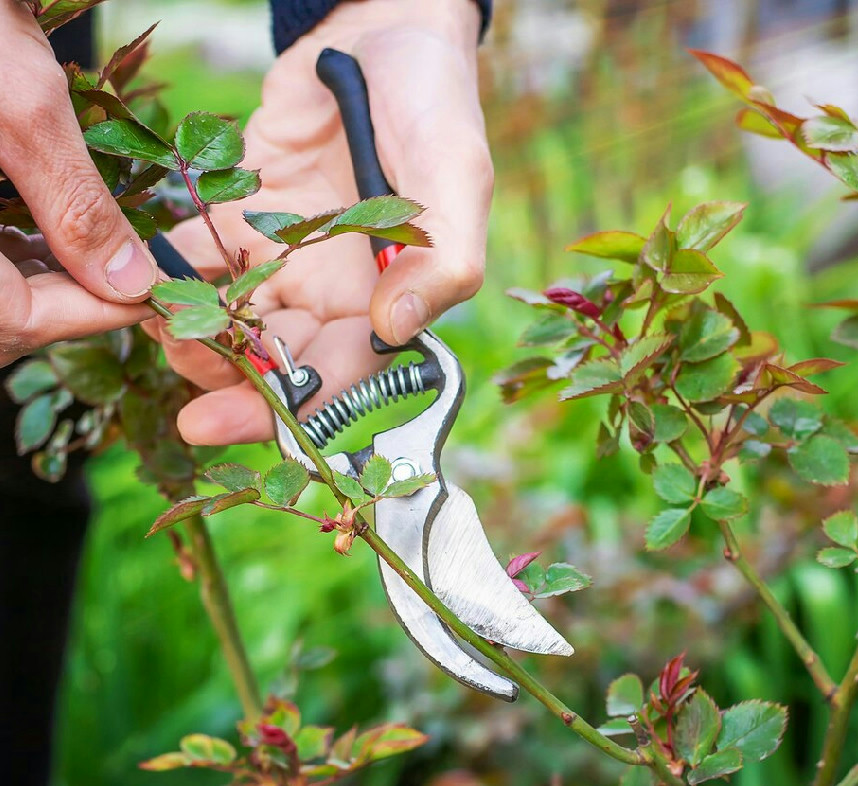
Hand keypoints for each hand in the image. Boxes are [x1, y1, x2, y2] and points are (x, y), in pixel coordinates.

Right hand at [0, 4, 158, 366]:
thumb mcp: (19, 103)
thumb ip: (74, 204)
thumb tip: (129, 284)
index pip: (13, 320)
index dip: (91, 317)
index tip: (154, 299)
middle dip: (68, 305)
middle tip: (135, 281)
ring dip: (43, 282)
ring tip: (104, 256)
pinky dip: (14, 251)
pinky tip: (49, 228)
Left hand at [153, 0, 491, 444]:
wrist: (381, 31)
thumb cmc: (435, 105)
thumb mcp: (454, 176)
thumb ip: (442, 259)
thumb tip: (396, 329)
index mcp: (394, 298)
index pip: (348, 378)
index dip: (297, 411)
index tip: (236, 422)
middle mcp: (339, 292)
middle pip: (282, 366)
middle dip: (231, 386)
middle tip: (185, 383)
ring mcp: (288, 257)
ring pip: (236, 325)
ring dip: (196, 336)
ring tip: (159, 321)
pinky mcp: (245, 216)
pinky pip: (202, 259)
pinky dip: (172, 274)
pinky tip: (151, 274)